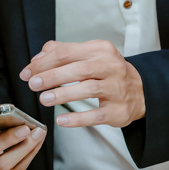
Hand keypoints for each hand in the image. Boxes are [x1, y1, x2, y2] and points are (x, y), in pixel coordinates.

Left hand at [19, 40, 143, 127]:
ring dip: (63, 94)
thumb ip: (63, 53)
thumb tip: (37, 59)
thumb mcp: (89, 55)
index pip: (68, 52)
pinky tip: (61, 120)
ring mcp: (116, 88)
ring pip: (88, 90)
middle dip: (52, 76)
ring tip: (44, 99)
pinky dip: (78, 118)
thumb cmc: (107, 72)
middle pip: (79, 69)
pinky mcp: (118, 110)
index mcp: (101, 50)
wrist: (140, 91)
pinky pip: (96, 114)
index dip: (45, 62)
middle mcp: (111, 66)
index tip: (28, 72)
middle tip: (34, 84)